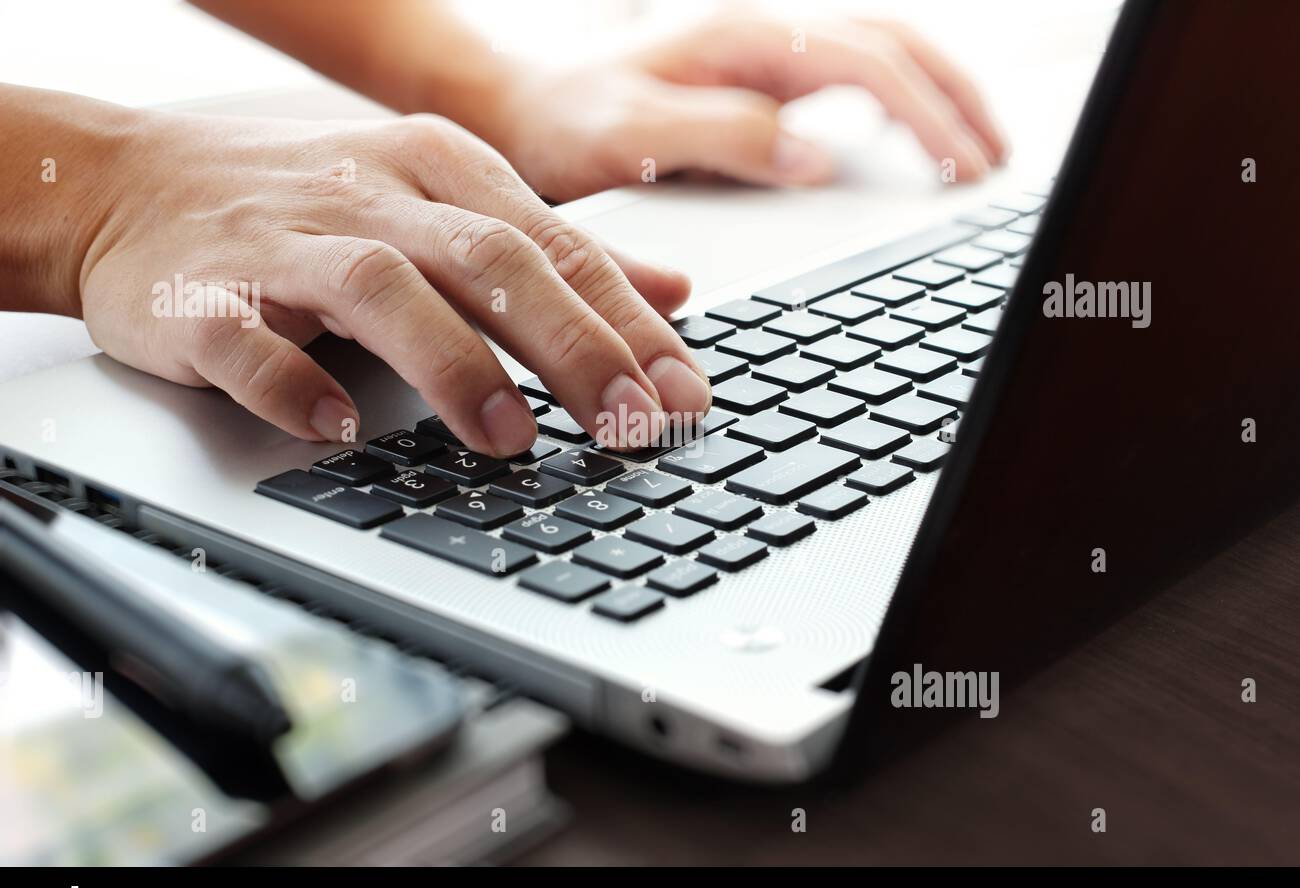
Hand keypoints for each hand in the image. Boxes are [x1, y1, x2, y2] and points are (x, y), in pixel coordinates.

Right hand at [77, 112, 709, 453]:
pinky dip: (296, 386)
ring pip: (382, 291)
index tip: (684, 395)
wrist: (129, 185)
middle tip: (632, 427)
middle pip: (491, 263)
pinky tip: (341, 429)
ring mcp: (284, 243)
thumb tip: (670, 292)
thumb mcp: (444, 203)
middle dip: (574, 350)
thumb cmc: (309, 201)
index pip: (557, 248)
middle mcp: (372, 197)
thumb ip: (557, 252)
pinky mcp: (202, 296)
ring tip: (511, 439)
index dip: (628, 323)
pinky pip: (250, 343)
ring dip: (454, 366)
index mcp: (440, 171)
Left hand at [492, 13, 1007, 200]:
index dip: (928, 116)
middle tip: (995, 161)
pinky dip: (896, 97)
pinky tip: (904, 134)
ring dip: (936, 92)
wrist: (518, 107)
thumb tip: (817, 159)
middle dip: (955, 99)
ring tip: (975, 146)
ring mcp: (761, 49)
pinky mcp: (754, 73)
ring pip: (878, 50)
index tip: (964, 170)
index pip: (868, 65)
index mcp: (744, 41)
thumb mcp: (629, 140)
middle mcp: (761, 33)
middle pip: (892, 44)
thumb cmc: (564, 127)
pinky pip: (847, 71)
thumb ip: (722, 140)